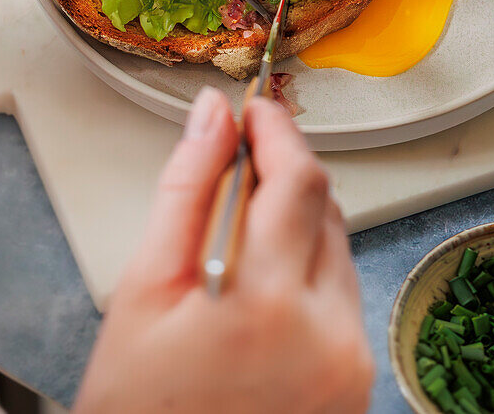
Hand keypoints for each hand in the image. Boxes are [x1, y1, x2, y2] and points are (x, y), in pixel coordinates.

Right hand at [75, 89, 373, 413]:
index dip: (277, 130)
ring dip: (297, 223)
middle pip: (325, 208)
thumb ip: (186, 189)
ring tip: (237, 244)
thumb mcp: (144, 290)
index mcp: (267, 304)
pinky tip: (260, 291)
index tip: (256, 109)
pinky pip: (342, 296)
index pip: (298, 178)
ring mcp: (349, 365)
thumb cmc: (138, 408)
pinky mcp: (356, 386)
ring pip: (338, 248)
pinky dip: (308, 271)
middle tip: (237, 167)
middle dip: (284, 174)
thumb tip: (213, 115)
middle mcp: (328, 334)